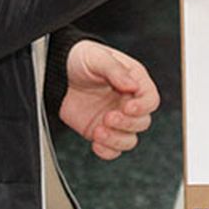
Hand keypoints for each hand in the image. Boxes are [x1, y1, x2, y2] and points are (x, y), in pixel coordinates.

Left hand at [59, 40, 159, 160]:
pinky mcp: (102, 132)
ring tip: (98, 131)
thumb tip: (132, 85)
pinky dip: (107, 151)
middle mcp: (128, 102)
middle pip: (142, 123)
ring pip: (130, 140)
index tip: (127, 107)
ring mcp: (116, 119)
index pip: (150, 99)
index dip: (143, 106)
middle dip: (126, 124)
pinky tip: (96, 143)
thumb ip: (115, 70)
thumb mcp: (97, 57)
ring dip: (116, 139)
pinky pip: (112, 150)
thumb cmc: (81, 59)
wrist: (57, 73)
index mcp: (134, 82)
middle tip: (108, 117)